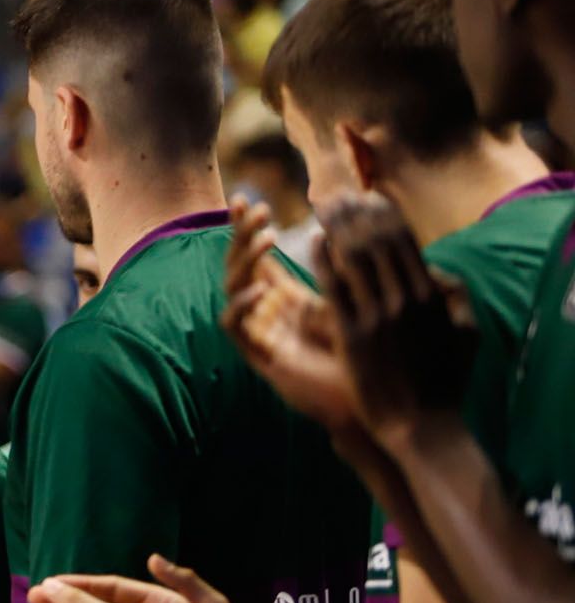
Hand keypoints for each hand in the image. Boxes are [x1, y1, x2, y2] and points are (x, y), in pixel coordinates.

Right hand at [220, 198, 357, 430]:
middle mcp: (266, 311)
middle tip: (254, 207)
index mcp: (286, 297)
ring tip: (267, 236)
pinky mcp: (258, 355)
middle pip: (239, 264)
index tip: (249, 198)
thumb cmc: (371, 356)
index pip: (257, 255)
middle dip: (242, 234)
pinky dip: (241, 304)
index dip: (247, 228)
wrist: (370, 404)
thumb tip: (354, 224)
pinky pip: (234, 325)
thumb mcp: (361, 300)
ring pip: (232, 287)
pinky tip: (261, 288)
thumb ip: (350, 267)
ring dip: (245, 259)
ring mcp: (260, 331)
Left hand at [317, 196, 476, 447]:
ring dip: (338, 226)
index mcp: (432, 296)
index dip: (385, 214)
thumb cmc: (445, 382)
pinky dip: (322, 259)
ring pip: (353, 257)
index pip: (406, 241)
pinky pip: (332, 286)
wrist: (421, 425)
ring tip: (324, 208)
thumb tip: (438, 270)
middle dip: (357, 213)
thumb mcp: (466, 334)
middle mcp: (404, 299)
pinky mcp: (351, 334)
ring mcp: (377, 316)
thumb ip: (456, 296)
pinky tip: (312, 241)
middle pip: (376, 241)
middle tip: (339, 195)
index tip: (369, 198)